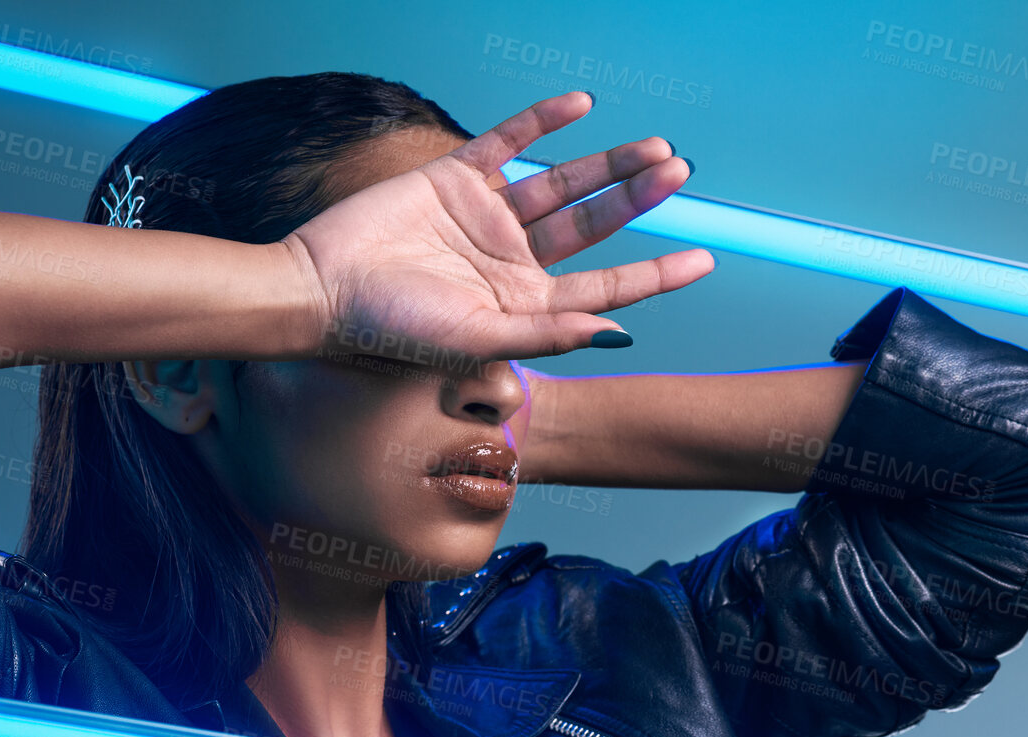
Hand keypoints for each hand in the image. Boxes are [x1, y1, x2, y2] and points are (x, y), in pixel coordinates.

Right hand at [283, 91, 711, 366]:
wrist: (323, 286)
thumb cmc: (391, 328)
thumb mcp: (477, 338)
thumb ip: (546, 332)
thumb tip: (614, 332)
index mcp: (524, 302)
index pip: (604, 285)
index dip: (655, 274)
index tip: (704, 260)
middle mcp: (512, 259)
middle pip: (592, 225)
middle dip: (638, 200)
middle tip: (680, 174)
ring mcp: (486, 216)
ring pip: (561, 183)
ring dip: (607, 164)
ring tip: (655, 149)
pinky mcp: (455, 179)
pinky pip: (508, 142)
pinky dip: (542, 122)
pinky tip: (580, 107)